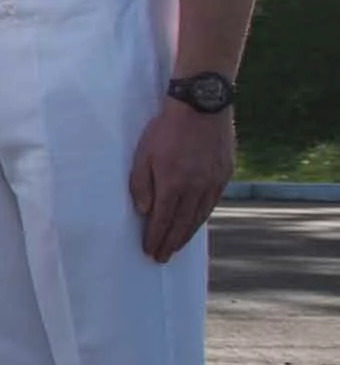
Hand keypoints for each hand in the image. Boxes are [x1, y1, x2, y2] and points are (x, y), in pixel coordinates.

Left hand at [131, 95, 233, 261]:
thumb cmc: (166, 129)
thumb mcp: (143, 155)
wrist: (202, 107)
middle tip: (162, 257)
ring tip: (176, 246)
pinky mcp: (225, 174)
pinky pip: (212, 203)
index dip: (156, 238)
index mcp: (173, 185)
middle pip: (182, 224)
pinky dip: (202, 217)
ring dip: (186, 234)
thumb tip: (144, 211)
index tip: (150, 252)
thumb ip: (141, 185)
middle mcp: (195, 188)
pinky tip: (195, 223)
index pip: (163, 221)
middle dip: (171, 243)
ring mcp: (213, 182)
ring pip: (199, 216)